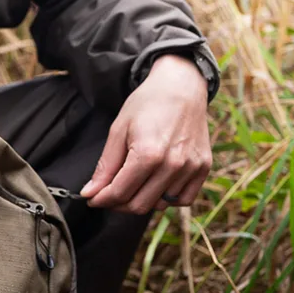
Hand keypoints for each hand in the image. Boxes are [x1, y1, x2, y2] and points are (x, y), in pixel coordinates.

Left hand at [80, 54, 211, 213]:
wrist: (182, 86)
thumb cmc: (147, 105)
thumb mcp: (118, 130)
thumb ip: (105, 166)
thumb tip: (90, 194)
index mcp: (148, 154)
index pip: (119, 193)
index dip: (101, 199)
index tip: (92, 199)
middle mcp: (172, 165)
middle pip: (138, 205)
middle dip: (118, 204)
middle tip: (109, 193)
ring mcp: (191, 168)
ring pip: (160, 205)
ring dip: (142, 200)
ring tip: (134, 182)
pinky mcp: (203, 168)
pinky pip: (183, 199)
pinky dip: (167, 198)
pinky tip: (157, 184)